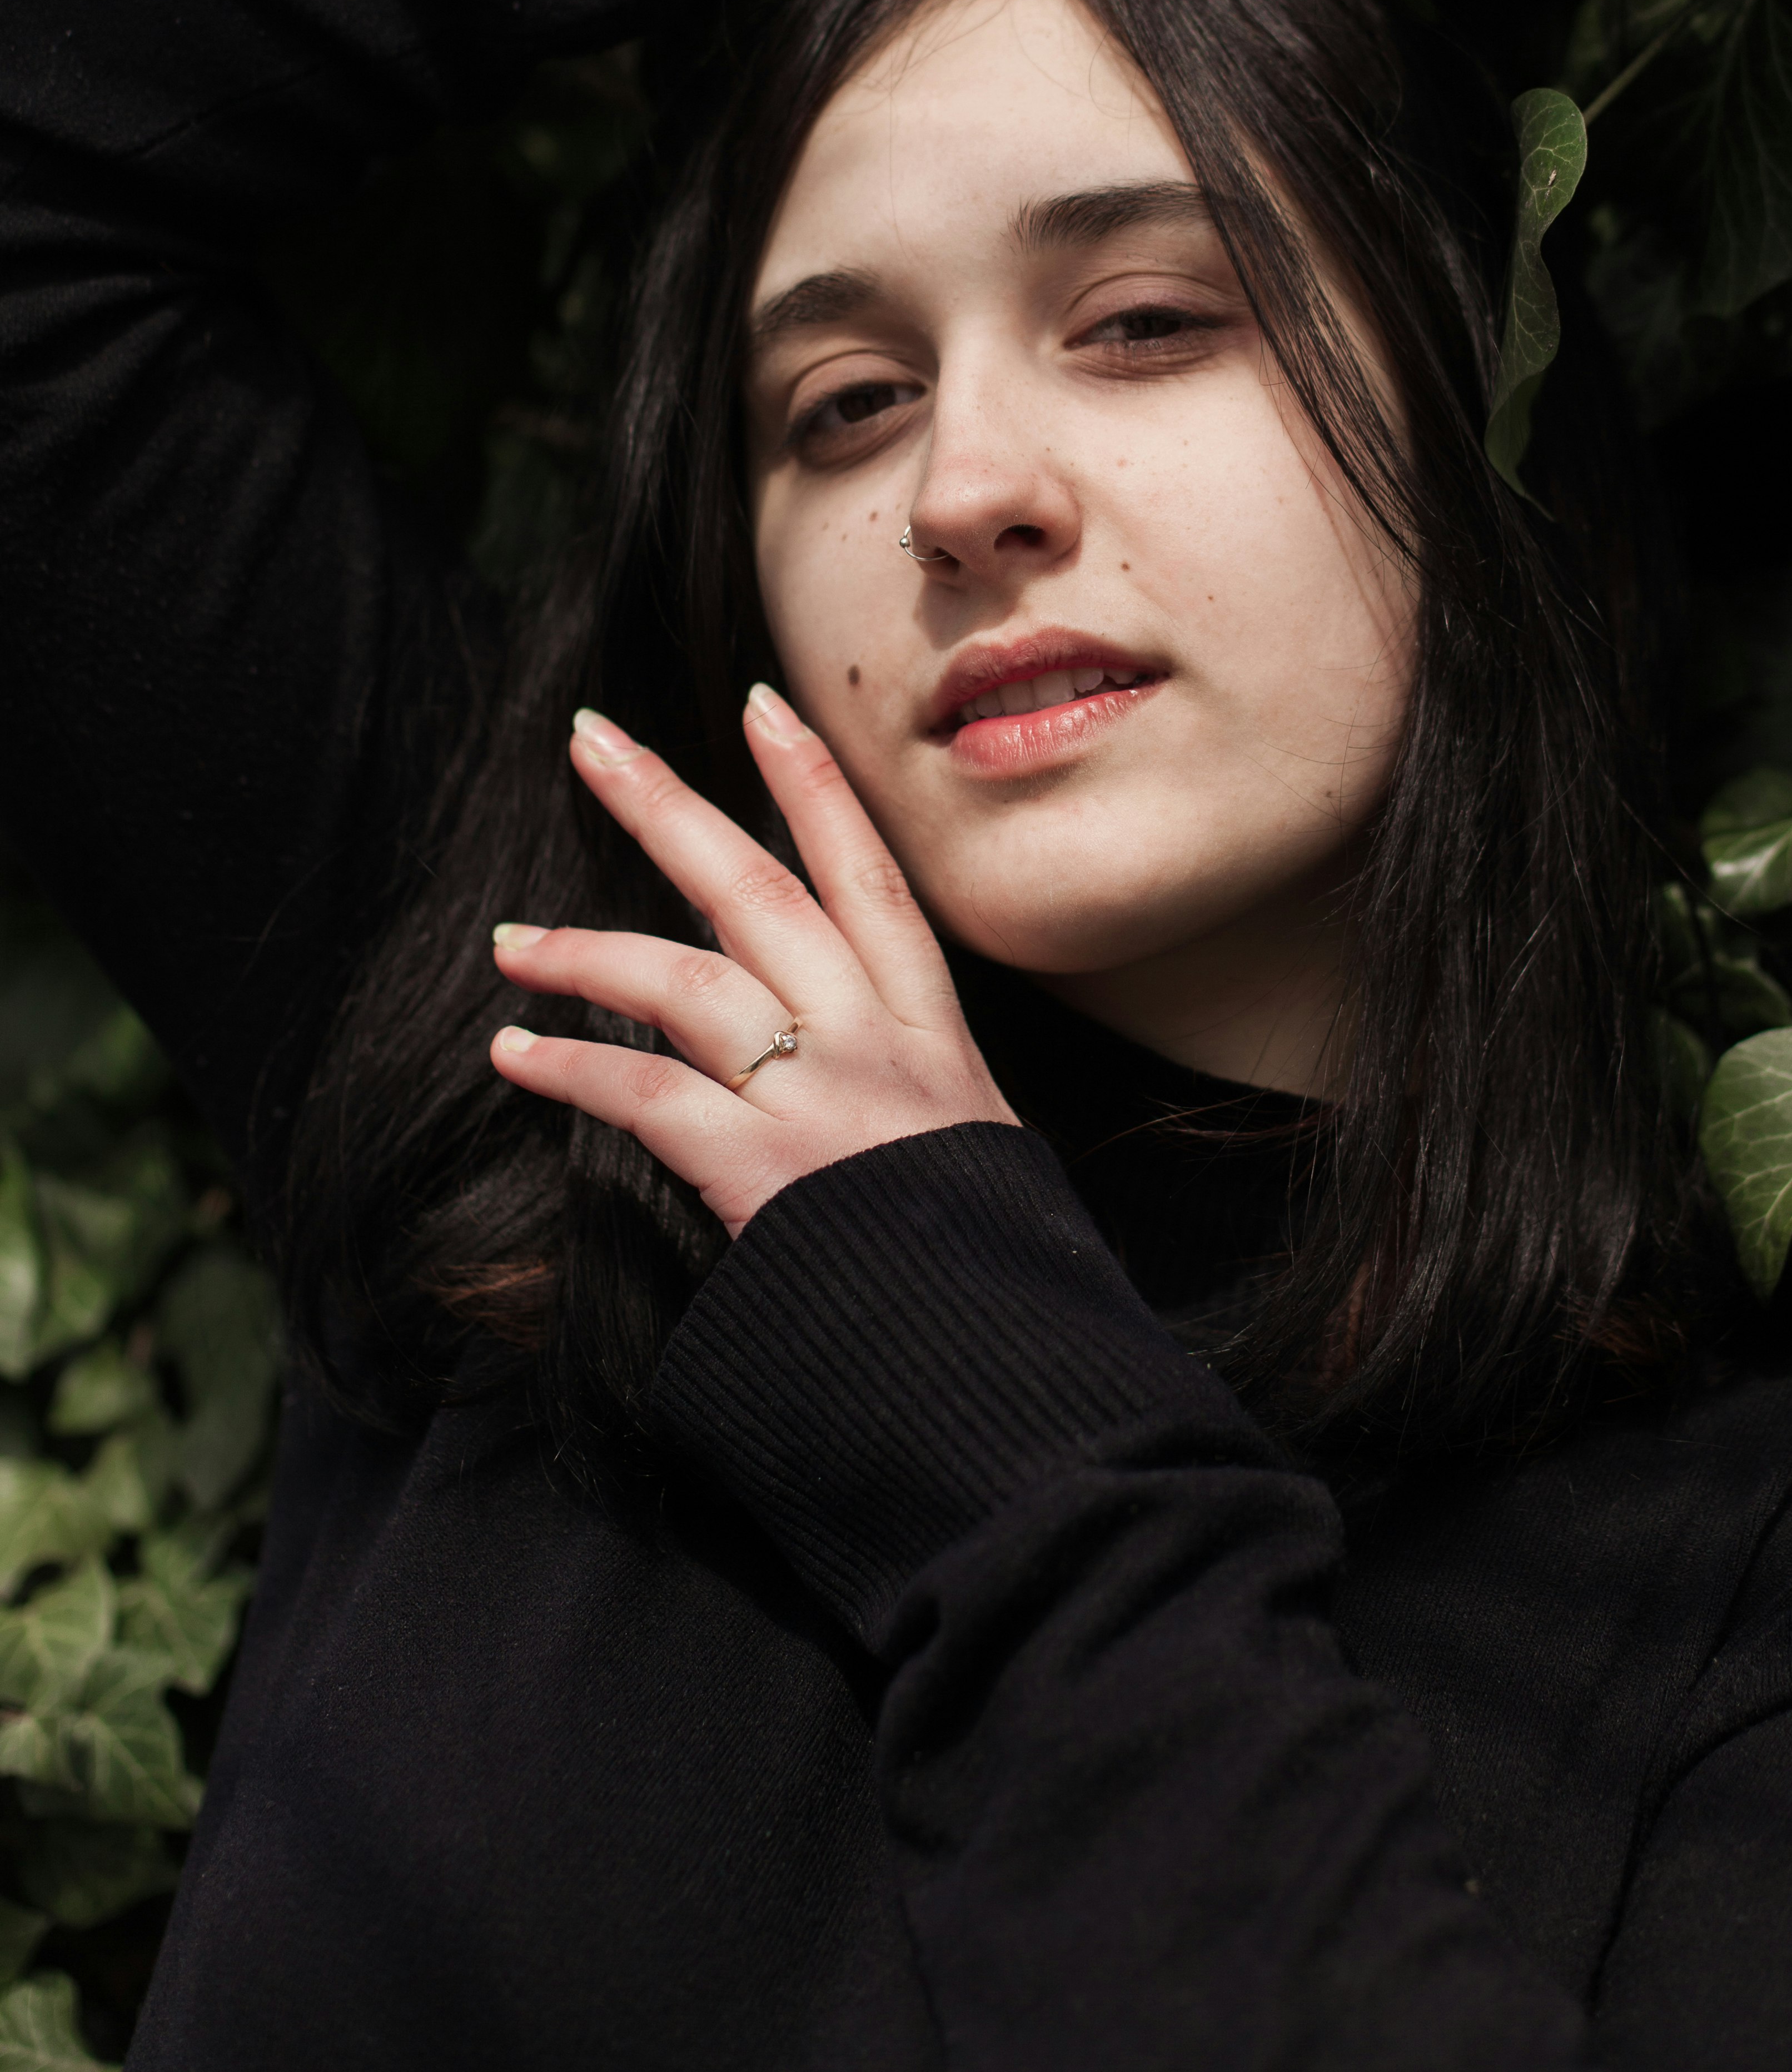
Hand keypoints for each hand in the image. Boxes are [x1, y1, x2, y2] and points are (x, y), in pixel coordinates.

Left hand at [487, 695, 1014, 1236]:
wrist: (1001, 1365)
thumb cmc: (986, 1272)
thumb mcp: (972, 1145)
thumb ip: (904, 1085)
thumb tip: (836, 1046)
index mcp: (931, 1032)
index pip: (868, 876)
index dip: (814, 785)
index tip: (761, 706)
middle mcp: (876, 1044)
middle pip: (758, 889)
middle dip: (667, 805)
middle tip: (591, 739)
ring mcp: (822, 1103)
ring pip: (689, 982)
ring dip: (588, 951)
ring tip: (511, 942)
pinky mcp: (764, 1174)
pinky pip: (646, 1096)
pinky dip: (572, 1069)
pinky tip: (518, 1052)